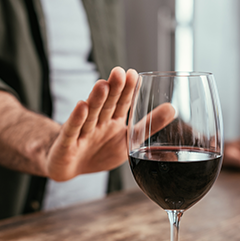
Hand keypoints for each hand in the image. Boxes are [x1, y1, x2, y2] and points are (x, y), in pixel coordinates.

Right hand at [0, 67, 173, 180]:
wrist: (68, 168)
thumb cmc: (99, 152)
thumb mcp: (127, 141)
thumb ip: (148, 126)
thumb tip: (173, 108)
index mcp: (113, 121)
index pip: (122, 103)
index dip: (127, 90)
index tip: (133, 74)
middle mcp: (97, 123)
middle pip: (106, 105)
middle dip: (113, 90)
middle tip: (119, 72)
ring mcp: (81, 133)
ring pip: (90, 115)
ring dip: (96, 100)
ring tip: (102, 85)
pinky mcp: (67, 145)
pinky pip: (72, 131)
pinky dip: (76, 119)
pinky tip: (81, 106)